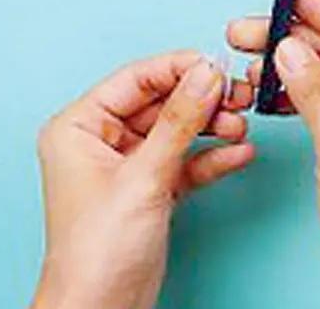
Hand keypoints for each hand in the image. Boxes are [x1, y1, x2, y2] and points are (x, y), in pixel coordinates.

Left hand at [30, 52, 254, 308]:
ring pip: (177, 130)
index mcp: (78, 127)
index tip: (217, 66)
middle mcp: (99, 142)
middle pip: (160, 102)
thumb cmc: (96, 253)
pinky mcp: (150, 191)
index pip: (135, 79)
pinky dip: (212, 157)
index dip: (178, 69)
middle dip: (202, 100)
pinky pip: (186, 161)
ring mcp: (126, 167)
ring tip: (241, 125)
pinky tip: (239, 153)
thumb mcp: (143, 176)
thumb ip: (180, 121)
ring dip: (212, 127)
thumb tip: (206, 75)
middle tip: (237, 96)